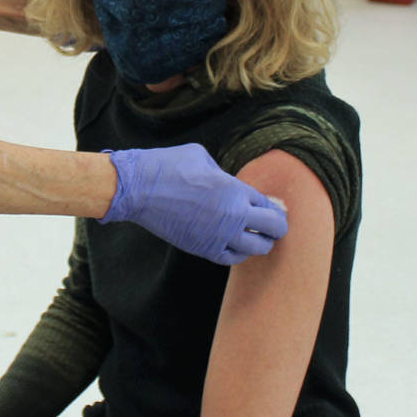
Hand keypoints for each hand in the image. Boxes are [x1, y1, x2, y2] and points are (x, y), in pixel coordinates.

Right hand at [101, 145, 287, 264]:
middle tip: (275, 227)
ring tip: (259, 240)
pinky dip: (239, 254)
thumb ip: (223, 174)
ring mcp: (218, 235)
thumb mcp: (203, 158)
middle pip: (272, 229)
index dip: (275, 208)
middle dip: (277, 228)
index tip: (275, 210)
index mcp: (235, 190)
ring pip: (256, 248)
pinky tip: (238, 247)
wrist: (138, 188)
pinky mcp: (202, 248)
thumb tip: (230, 184)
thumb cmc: (168, 166)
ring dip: (261, 244)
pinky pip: (231, 258)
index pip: (269, 205)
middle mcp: (232, 215)